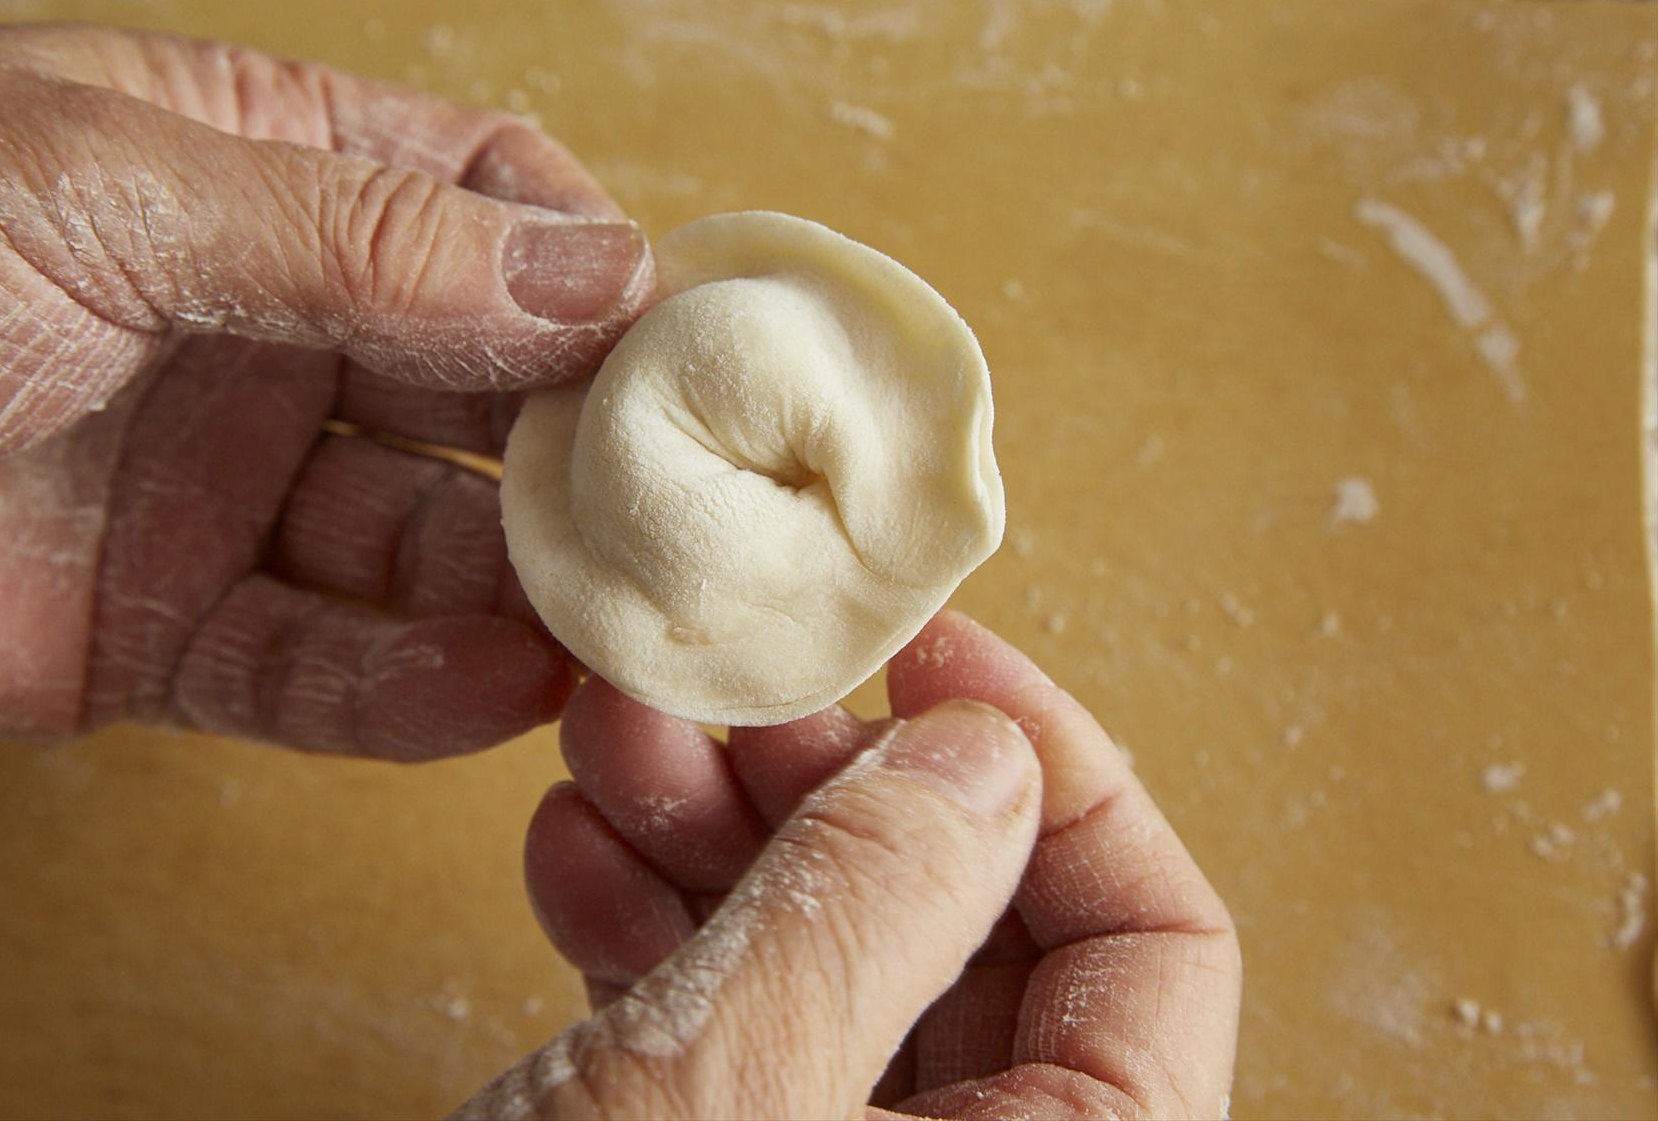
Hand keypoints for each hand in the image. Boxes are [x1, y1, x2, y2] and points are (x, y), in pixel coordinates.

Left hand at [0, 25, 653, 755]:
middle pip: (477, 381)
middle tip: (687, 501)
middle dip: (582, 439)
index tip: (682, 333)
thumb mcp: (103, 189)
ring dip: (522, 583)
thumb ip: (361, 238)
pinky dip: (413, 689)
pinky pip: (321, 666)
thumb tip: (597, 275)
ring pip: (421, 542)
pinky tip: (496, 689)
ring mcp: (219, 484)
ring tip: (616, 620)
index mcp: (243, 169)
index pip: (475, 197)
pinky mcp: (167, 632)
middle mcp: (255, 325)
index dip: (587, 259)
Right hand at [469, 611, 1240, 1118]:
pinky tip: (574, 855)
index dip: (1059, 771)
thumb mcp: (721, 1103)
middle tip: (727, 693)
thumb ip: (869, 913)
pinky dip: (660, 935)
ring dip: (721, 838)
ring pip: (839, 969)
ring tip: (613, 740)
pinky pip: (740, 1038)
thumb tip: (984, 755)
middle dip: (837, 788)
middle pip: (976, 936)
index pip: (1157, 942)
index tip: (927, 655)